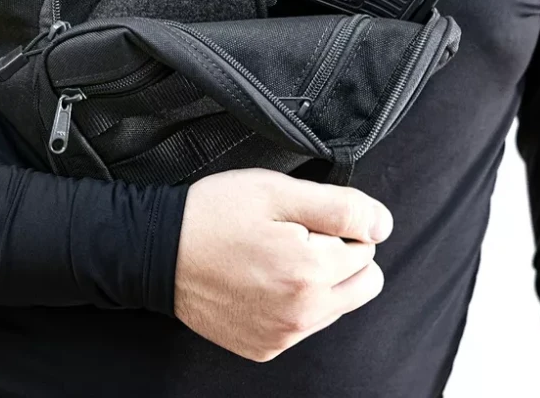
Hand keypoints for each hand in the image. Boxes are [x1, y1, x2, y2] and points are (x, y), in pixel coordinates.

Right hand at [174, 167, 392, 361]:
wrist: (156, 252)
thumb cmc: (213, 214)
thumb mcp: (278, 191)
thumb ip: (341, 206)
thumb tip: (383, 225)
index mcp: (311, 270)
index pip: (366, 244)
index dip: (337, 225)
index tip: (301, 219)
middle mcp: (302, 312)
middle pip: (365, 282)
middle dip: (342, 257)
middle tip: (298, 238)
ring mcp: (284, 335)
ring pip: (337, 305)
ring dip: (320, 281)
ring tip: (276, 258)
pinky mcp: (265, 347)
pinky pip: (305, 325)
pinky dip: (294, 303)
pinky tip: (262, 281)